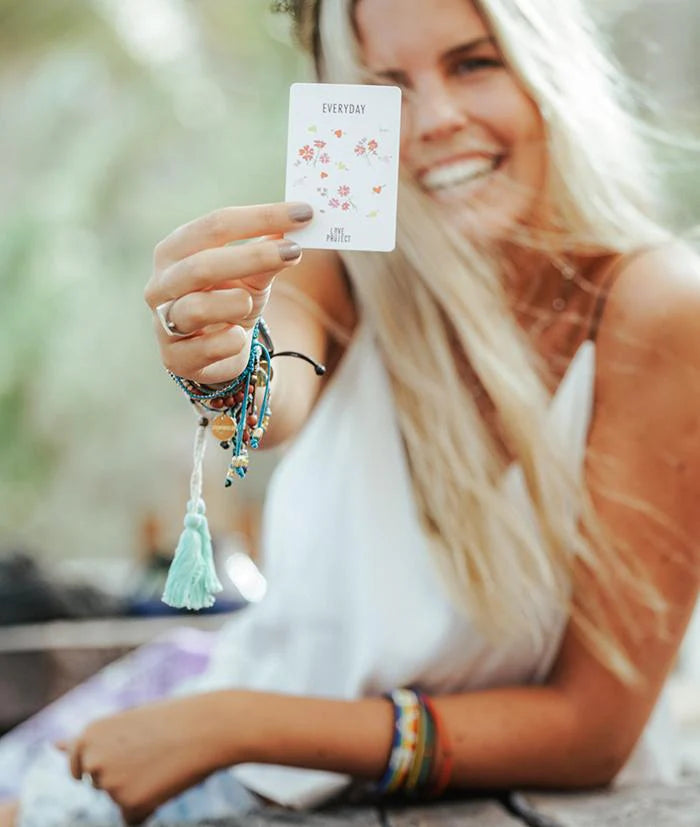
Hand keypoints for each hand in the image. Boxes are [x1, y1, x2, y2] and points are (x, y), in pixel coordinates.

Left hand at [57, 694, 232, 824]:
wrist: (208, 727)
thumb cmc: (171, 720)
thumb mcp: (127, 723)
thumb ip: (91, 740)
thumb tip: (53, 745)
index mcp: (89, 734)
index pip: (79, 765)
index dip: (104, 763)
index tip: (122, 757)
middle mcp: (92, 759)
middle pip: (100, 784)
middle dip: (125, 776)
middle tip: (155, 752)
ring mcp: (108, 783)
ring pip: (119, 800)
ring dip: (140, 790)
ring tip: (164, 763)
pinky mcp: (128, 804)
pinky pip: (133, 817)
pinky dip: (149, 807)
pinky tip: (167, 783)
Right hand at [144, 202, 312, 384]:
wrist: (215, 352)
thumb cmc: (229, 300)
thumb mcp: (251, 274)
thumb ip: (269, 252)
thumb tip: (298, 224)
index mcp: (176, 250)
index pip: (216, 225)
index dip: (261, 217)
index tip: (303, 213)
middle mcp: (162, 284)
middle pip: (202, 264)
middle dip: (252, 257)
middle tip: (295, 252)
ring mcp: (163, 322)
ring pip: (197, 308)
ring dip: (234, 303)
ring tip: (249, 303)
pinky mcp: (175, 358)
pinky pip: (206, 348)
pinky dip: (230, 342)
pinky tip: (238, 338)